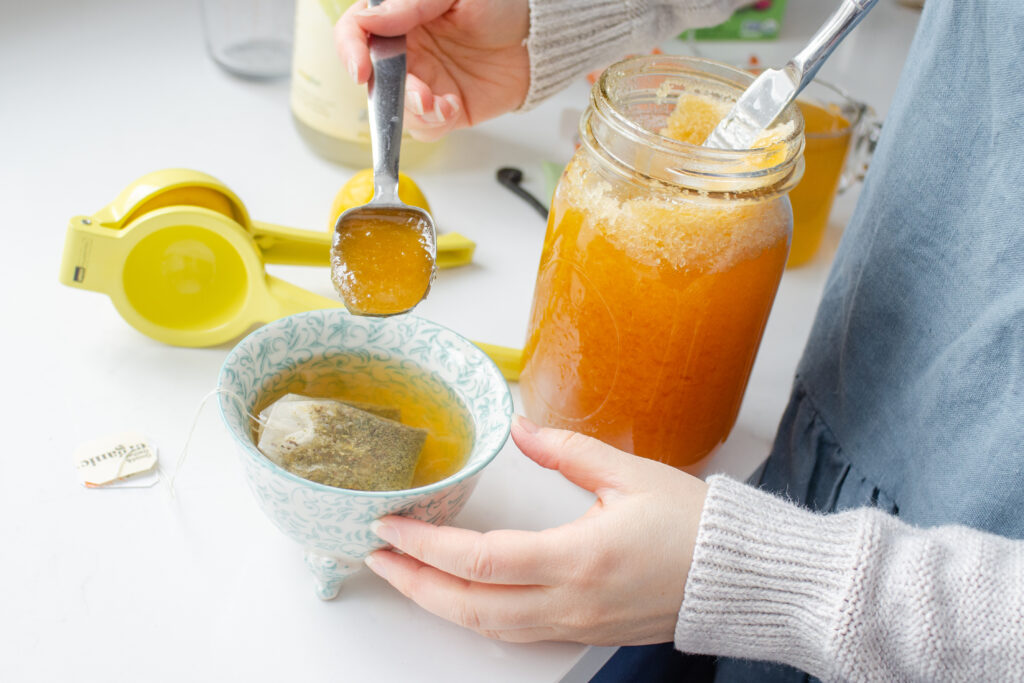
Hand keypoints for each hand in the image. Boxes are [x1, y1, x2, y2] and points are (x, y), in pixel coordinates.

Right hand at [335, 0, 529, 141]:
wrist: (538, 40)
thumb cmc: (501, 6)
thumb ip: (410, 4)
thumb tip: (369, 20)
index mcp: (400, 18)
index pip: (356, 32)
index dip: (350, 50)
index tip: (362, 68)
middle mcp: (406, 52)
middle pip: (373, 78)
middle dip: (391, 92)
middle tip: (420, 93)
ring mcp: (423, 82)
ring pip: (395, 108)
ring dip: (414, 111)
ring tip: (443, 104)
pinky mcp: (443, 109)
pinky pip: (424, 127)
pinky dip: (435, 123)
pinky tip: (454, 107)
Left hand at [364, 415, 708, 644]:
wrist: (739, 578)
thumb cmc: (694, 525)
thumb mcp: (630, 474)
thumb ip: (566, 450)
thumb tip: (521, 427)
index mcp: (579, 557)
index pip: (480, 559)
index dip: (425, 545)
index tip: (390, 525)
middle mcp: (570, 601)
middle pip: (470, 606)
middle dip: (415, 584)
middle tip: (377, 558)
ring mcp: (576, 624)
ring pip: (488, 627)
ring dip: (439, 604)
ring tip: (406, 575)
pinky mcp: (585, 631)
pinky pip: (516, 633)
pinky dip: (476, 616)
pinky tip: (461, 595)